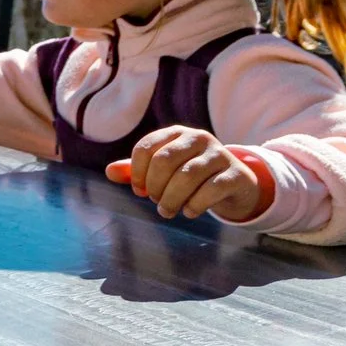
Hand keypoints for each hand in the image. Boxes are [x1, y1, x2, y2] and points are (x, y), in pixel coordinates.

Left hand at [106, 125, 264, 220]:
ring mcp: (219, 154)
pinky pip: (211, 189)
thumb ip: (136, 170)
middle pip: (165, 161)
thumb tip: (109, 172)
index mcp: (176, 133)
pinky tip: (189, 212)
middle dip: (155, 187)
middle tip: (156, 201)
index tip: (140, 191)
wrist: (235, 183)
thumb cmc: (191, 175)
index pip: (146, 148)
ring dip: (172, 199)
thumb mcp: (164, 170)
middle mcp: (198, 138)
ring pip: (187, 176)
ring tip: (168, 210)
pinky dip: (195, 205)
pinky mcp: (236, 174)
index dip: (137, 173)